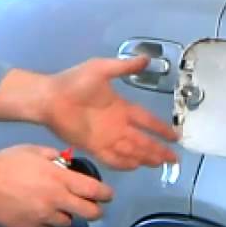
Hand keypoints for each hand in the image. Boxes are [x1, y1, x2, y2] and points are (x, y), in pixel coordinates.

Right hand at [0, 145, 112, 226]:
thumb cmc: (7, 163)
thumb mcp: (33, 150)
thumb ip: (53, 156)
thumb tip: (65, 162)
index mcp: (58, 179)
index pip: (92, 190)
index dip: (105, 194)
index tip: (108, 195)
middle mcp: (56, 201)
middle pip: (88, 213)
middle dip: (95, 210)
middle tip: (93, 207)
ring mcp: (43, 217)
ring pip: (67, 222)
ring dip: (67, 215)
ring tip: (58, 206)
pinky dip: (47, 222)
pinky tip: (38, 212)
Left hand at [44, 56, 178, 170]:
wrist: (49, 97)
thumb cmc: (74, 81)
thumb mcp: (101, 68)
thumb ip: (124, 67)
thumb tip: (147, 59)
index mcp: (121, 107)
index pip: (146, 120)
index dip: (161, 128)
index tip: (175, 136)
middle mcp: (117, 125)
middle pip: (143, 139)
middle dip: (158, 149)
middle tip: (174, 158)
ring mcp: (106, 137)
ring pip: (131, 150)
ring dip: (145, 157)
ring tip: (160, 164)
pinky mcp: (93, 146)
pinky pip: (112, 157)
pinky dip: (124, 163)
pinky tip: (136, 167)